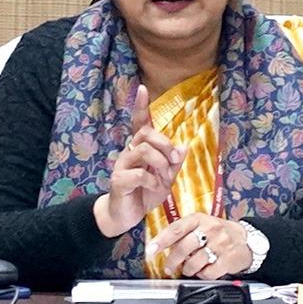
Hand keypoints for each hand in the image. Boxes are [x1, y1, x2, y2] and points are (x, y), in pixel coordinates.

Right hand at [94, 85, 185, 237]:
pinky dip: (152, 181)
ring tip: (163, 179)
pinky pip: (139, 173)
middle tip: (174, 161)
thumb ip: (174, 163)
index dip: (140, 105)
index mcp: (140, 148)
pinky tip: (153, 188)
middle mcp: (129, 151)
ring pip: (143, 150)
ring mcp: (122, 165)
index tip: (142, 88)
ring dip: (160, 164)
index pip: (139, 122)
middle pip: (146, 133)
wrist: (124, 216)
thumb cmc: (145, 193)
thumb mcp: (165, 178)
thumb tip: (184, 147)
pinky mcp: (119, 180)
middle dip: (165, 144)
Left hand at [145, 213, 252, 278]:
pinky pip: (208, 273)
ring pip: (194, 263)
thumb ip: (184, 233)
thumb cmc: (218, 232)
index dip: (161, 240)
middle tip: (169, 267)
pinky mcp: (228, 259)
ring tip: (190, 268)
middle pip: (183, 248)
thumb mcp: (202, 224)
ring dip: (188, 269)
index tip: (150, 250)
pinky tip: (204, 270)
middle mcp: (210, 229)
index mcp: (200, 219)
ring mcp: (220, 244)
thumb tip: (161, 246)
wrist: (246, 239)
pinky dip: (202, 275)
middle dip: (172, 261)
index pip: (176, 229)